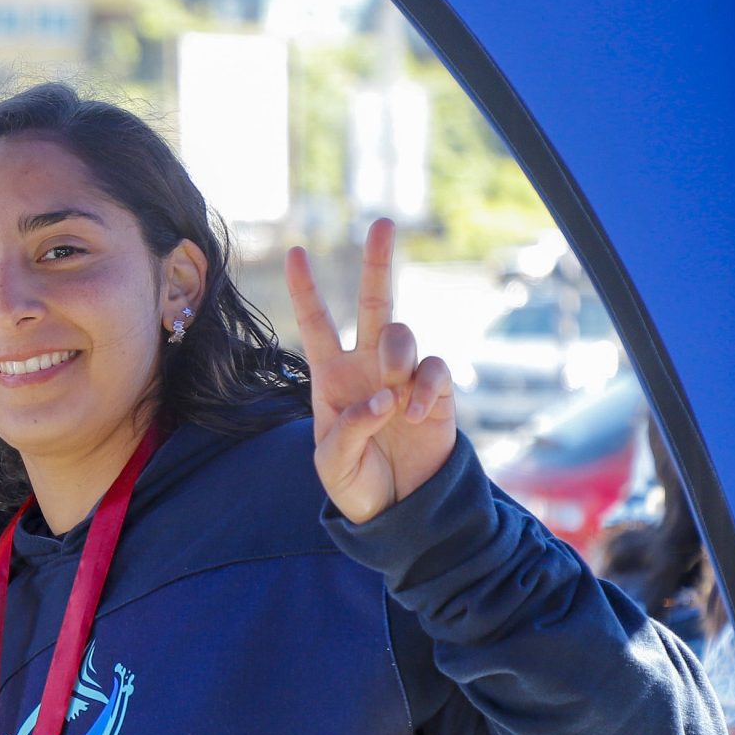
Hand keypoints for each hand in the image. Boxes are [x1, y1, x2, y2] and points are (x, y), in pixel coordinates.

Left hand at [286, 218, 457, 523]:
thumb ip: (349, 428)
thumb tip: (383, 396)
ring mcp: (405, 376)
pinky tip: (415, 413)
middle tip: (380, 223)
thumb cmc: (355, 484)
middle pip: (375, 303)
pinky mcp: (437, 393)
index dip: (306, 289)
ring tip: (393, 394)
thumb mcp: (332, 464)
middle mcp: (368, 366)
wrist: (398, 510)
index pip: (316, 324)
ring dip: (396, 354)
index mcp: (330, 377)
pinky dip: (426, 387)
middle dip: (377, 262)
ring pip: (403, 333)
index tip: (297, 251)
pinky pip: (435, 370)